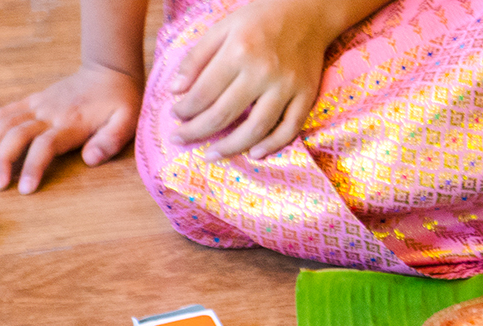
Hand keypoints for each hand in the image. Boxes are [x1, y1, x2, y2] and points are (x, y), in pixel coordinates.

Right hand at [0, 64, 142, 193]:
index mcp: (71, 123)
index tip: (24, 189)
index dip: (32, 167)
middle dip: (3, 160)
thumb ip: (110, 141)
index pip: (45, 146)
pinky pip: (4, 112)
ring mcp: (38, 105)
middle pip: (17, 135)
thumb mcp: (126, 122)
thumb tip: (90, 160)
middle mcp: (49, 113)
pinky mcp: (33, 100)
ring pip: (5, 123)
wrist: (109, 70)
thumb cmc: (120, 101)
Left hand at [167, 0, 348, 159]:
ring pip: (256, 128)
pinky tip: (254, 153)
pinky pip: (290, 129)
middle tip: (182, 139)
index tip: (175, 116)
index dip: (186, 109)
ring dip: (231, 147)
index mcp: (238, 51)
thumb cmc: (260, 19)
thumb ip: (197, 58)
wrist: (307, 12)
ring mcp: (287, 87)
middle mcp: (263, 72)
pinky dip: (273, 145)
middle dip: (198, 131)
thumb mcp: (222, 29)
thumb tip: (176, 91)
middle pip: (225, 114)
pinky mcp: (306, 96)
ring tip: (212, 154)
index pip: (204, 92)